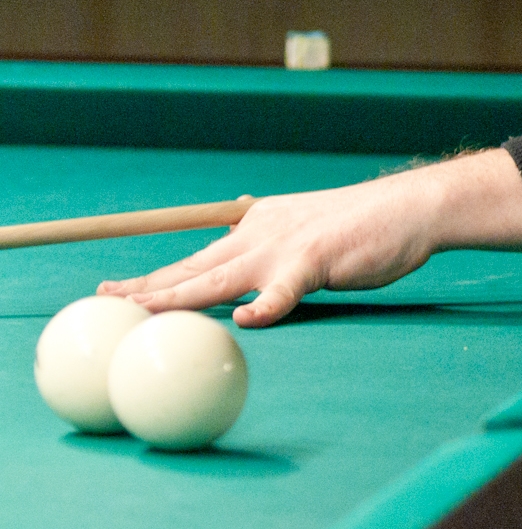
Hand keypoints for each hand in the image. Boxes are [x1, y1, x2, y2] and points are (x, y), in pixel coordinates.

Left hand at [97, 148, 521, 327]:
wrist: (411, 207)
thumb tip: (247, 276)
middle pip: (192, 266)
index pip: (195, 256)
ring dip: (179, 297)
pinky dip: (267, 306)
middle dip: (145, 288)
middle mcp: (260, 233)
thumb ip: (275, 256)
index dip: (152, 276)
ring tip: (144, 311)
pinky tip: (248, 320)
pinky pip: (285, 289)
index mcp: (256, 226)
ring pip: (220, 277)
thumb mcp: (307, 237)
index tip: (111, 290)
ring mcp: (285, 247)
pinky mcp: (317, 260)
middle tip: (103, 302)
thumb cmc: (365, 229)